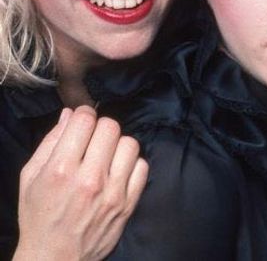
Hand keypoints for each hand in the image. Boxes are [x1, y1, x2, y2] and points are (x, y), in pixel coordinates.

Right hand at [13, 106, 148, 260]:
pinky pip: (142, 166)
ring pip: (130, 144)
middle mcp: (89, 179)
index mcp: (61, 170)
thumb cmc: (39, 216)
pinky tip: (117, 172)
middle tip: (92, 140)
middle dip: (100, 128)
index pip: (85, 120)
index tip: (81, 121)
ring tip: (105, 156)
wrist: (55, 256)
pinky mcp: (128, 203)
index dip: (83, 115)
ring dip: (117, 145)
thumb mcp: (31, 178)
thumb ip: (50, 143)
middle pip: (110, 127)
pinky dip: (131, 165)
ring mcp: (112, 192)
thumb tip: (69, 114)